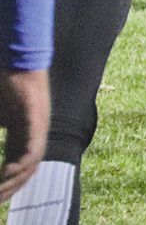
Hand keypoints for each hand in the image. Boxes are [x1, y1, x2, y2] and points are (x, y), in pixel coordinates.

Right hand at [0, 68, 48, 201]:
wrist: (19, 59)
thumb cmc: (5, 84)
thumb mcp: (0, 115)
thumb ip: (1, 127)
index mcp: (23, 132)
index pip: (19, 164)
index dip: (8, 182)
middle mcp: (34, 132)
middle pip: (27, 167)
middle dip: (11, 186)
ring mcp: (37, 124)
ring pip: (32, 160)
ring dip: (16, 178)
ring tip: (0, 190)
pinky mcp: (36, 115)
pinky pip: (33, 144)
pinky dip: (23, 159)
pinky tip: (11, 169)